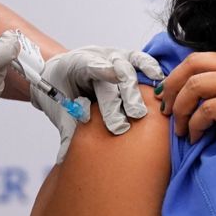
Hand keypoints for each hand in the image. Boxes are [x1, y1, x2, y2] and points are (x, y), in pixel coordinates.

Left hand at [32, 46, 165, 161]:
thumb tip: (62, 158)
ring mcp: (113, 57)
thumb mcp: (58, 107)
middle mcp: (97, 58)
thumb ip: (65, 129)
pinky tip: (158, 79)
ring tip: (139, 114)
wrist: (59, 71)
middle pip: (109, 80)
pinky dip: (149, 67)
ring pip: (126, 72)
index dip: (101, 70)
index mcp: (76, 66)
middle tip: (119, 126)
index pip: (89, 66)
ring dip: (132, 94)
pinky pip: (140, 60)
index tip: (111, 80)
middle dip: (115, 103)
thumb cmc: (60, 89)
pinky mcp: (126, 58)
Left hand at [157, 51, 215, 144]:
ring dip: (180, 108)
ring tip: (180, 128)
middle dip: (171, 87)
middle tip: (166, 108)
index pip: (203, 57)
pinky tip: (197, 136)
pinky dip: (196, 124)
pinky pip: (208, 111)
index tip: (174, 93)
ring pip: (195, 86)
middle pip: (191, 66)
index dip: (182, 74)